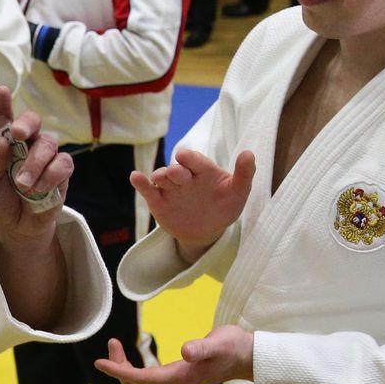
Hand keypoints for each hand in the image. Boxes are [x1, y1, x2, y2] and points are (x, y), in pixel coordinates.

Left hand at [0, 88, 70, 244]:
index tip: (1, 91)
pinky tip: (38, 189)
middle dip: (26, 123)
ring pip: (48, 143)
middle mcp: (25, 145)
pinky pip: (63, 164)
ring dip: (34, 163)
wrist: (14, 229)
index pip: (2, 118)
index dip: (2, 104)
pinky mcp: (61, 173)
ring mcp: (45, 157)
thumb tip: (2, 142)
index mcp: (2, 144)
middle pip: (32, 121)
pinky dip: (50, 176)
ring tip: (22, 184)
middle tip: (17, 134)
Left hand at [95, 327, 252, 383]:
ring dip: (124, 369)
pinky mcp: (179, 381)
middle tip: (113, 343)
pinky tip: (131, 357)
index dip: (119, 371)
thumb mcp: (221, 342)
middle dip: (118, 368)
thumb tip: (186, 352)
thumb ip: (203, 347)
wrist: (248, 359)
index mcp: (180, 378)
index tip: (100, 362)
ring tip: (116, 347)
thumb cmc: (234, 347)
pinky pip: (147, 382)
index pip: (141, 379)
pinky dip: (133, 371)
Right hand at [129, 148, 254, 261]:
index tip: (184, 156)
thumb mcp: (238, 192)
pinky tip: (135, 177)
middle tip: (176, 173)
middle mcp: (185, 176)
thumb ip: (244, 174)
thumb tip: (249, 153)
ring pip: (161, 178)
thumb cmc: (224, 206)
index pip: (195, 160)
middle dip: (176, 170)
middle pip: (177, 169)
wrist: (207, 230)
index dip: (190, 158)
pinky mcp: (158, 201)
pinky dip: (141, 183)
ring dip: (159, 176)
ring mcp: (170, 188)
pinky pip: (148, 190)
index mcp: (203, 170)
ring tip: (160, 178)